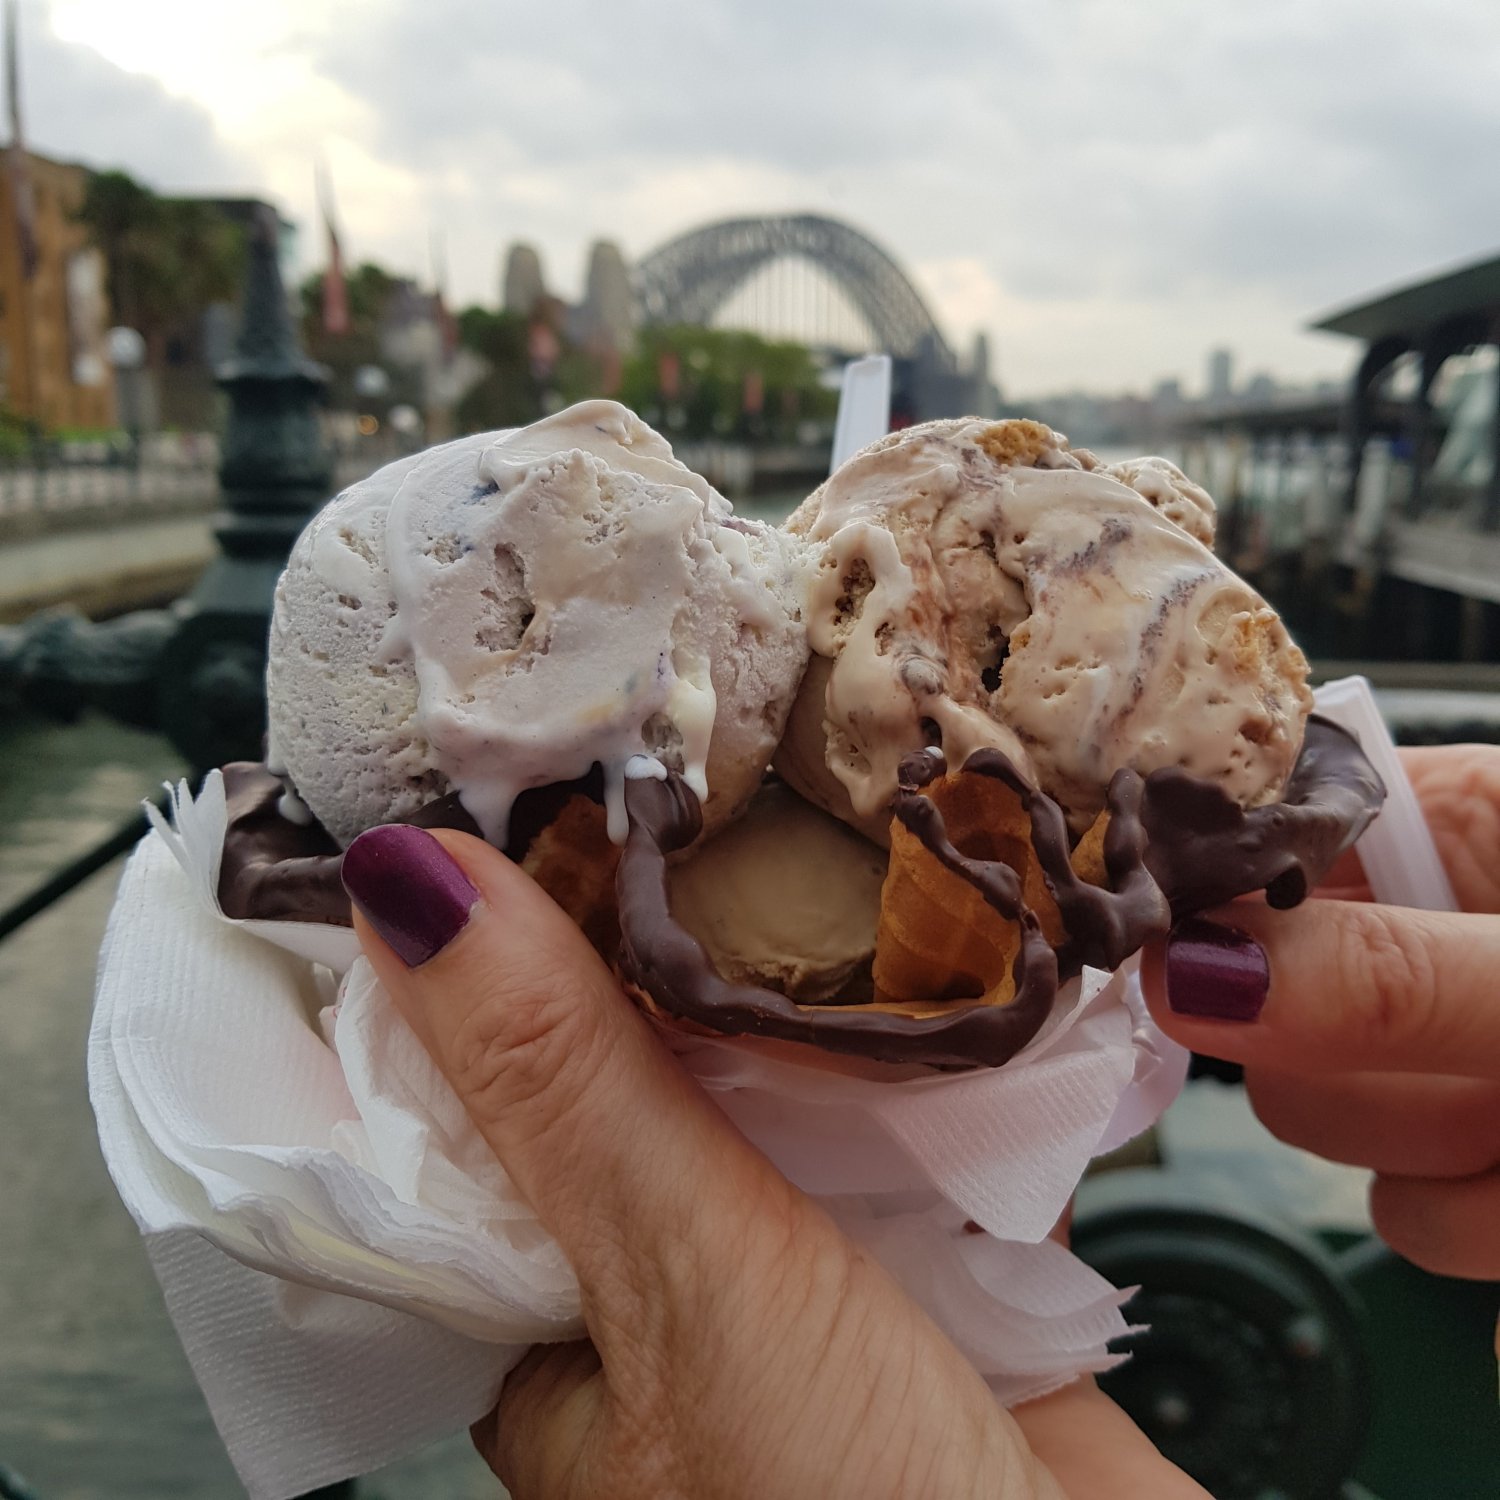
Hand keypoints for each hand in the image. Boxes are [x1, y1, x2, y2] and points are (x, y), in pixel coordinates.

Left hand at [342, 823, 1204, 1499]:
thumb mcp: (683, 1288)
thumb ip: (563, 1086)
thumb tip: (402, 888)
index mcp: (543, 1330)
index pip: (455, 1110)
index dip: (457, 958)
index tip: (467, 798)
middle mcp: (660, 1295)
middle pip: (626, 1075)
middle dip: (643, 933)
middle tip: (642, 754)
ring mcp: (807, 1273)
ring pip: (773, 1085)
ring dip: (786, 970)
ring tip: (774, 795)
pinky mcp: (937, 1265)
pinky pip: (909, 1115)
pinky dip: (917, 1029)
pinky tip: (927, 914)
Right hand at [1142, 744, 1499, 1296]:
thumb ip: (1383, 977)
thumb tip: (1173, 971)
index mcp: (1446, 821)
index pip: (1252, 819)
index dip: (1192, 879)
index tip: (1153, 947)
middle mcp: (1419, 921)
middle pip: (1257, 989)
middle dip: (1365, 1066)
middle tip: (1485, 1076)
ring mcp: (1432, 1038)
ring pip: (1316, 1108)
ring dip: (1438, 1160)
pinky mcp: (1458, 1144)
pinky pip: (1395, 1203)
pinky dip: (1469, 1219)